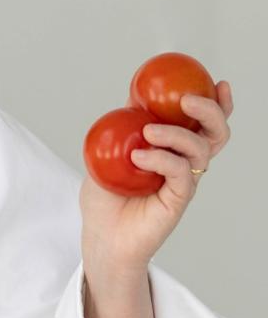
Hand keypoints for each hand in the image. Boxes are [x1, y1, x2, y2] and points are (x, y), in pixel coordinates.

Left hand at [80, 81, 232, 270]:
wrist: (101, 236)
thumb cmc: (103, 199)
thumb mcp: (105, 156)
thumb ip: (120, 128)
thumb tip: (131, 96)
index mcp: (173, 150)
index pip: (203, 124)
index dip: (217, 103)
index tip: (216, 82)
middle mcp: (184, 164)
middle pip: (215, 132)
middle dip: (210, 110)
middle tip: (187, 100)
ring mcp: (183, 181)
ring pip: (200, 148)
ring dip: (176, 133)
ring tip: (148, 131)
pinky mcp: (178, 198)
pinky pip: (180, 171)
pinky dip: (162, 158)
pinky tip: (139, 157)